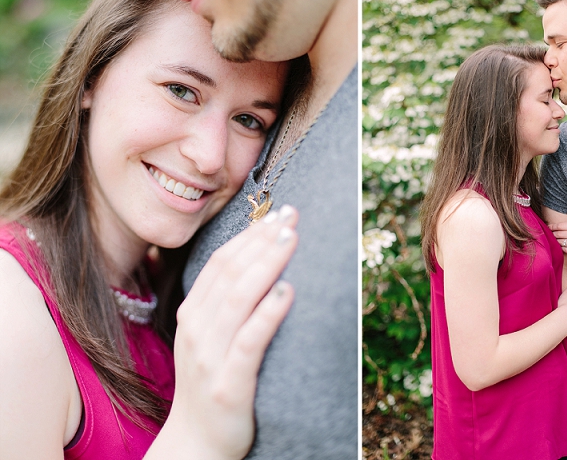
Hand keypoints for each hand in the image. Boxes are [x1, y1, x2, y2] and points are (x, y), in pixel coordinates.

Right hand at [163, 206, 297, 459]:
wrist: (196, 444)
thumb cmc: (211, 383)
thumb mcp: (210, 338)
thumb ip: (227, 303)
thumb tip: (261, 264)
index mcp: (193, 314)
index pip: (220, 262)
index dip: (248, 234)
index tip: (277, 213)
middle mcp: (197, 329)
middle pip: (230, 272)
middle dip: (262, 239)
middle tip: (292, 215)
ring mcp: (210, 356)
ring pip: (238, 298)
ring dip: (267, 264)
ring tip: (291, 239)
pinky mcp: (229, 383)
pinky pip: (250, 341)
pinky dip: (269, 313)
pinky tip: (288, 290)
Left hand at [549, 211, 566, 265]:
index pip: (561, 225)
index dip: (553, 226)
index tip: (549, 227)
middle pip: (558, 234)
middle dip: (553, 234)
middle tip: (552, 234)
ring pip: (559, 241)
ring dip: (557, 241)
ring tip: (558, 240)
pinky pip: (563, 249)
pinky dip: (561, 248)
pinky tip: (564, 246)